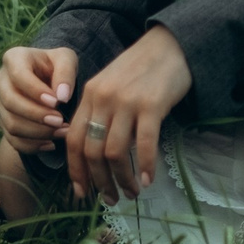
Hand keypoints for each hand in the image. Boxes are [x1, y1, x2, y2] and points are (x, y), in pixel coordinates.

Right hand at [0, 43, 76, 157]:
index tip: (57, 102)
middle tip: (60, 121)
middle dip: (36, 115)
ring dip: (38, 133)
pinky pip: (12, 140)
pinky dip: (32, 145)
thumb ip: (66, 73)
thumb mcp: (66, 59)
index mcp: (14, 58)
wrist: (48, 79)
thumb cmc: (56, 66)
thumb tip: (61, 96)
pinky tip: (51, 143)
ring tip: (62, 132)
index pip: (18, 75)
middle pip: (10, 102)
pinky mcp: (3, 121)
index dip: (35, 91)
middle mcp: (1, 80)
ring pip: (11, 124)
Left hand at [65, 27, 191, 203]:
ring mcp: (126, 102)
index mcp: (89, 96)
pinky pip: (144, 144)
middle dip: (100, 181)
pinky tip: (148, 179)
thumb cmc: (141, 68)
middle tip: (111, 198)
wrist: (170, 44)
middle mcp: (103, 99)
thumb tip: (97, 153)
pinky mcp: (151, 105)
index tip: (83, 192)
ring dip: (122, 178)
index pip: (73, 140)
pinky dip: (145, 166)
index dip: (76, 171)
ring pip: (115, 153)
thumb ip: (100, 113)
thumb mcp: (111, 85)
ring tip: (132, 192)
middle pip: (92, 151)